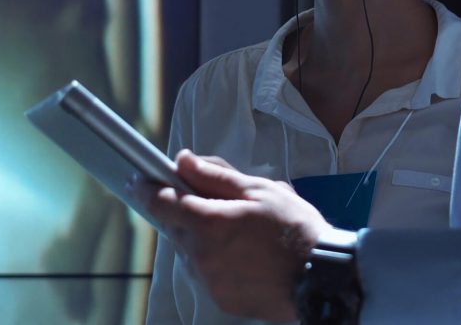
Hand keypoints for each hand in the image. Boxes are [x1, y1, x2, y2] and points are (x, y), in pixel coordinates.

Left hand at [140, 149, 331, 321]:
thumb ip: (216, 176)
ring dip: (201, 236)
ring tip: (238, 229)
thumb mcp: (260, 190)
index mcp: (210, 223)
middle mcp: (202, 256)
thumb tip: (183, 160)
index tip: (138, 180)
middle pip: (175, 226)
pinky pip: (206, 272)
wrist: (322, 279)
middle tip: (206, 200)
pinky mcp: (221, 299)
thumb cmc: (296, 229)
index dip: (147, 188)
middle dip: (182, 210)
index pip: (162, 203)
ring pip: (190, 250)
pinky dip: (215, 259)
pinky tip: (243, 252)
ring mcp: (210, 281)